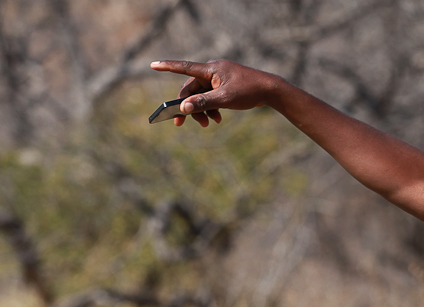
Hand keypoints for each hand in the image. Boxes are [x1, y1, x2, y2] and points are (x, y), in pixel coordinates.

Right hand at [149, 59, 281, 127]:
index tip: (152, 65)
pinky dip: (211, 107)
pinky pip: (211, 96)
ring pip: (201, 95)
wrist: (270, 90)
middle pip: (191, 89)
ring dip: (201, 110)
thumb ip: (203, 103)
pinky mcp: (224, 85)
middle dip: (188, 107)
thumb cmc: (249, 91)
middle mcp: (212, 71)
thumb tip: (183, 107)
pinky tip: (218, 119)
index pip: (183, 67)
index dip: (167, 67)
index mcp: (210, 69)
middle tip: (181, 124)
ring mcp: (218, 78)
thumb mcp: (225, 99)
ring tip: (209, 124)